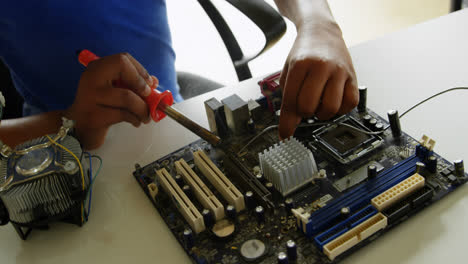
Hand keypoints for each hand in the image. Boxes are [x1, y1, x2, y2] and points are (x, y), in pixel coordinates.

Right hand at [65, 53, 157, 149]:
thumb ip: (134, 84)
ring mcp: (90, 97)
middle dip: (140, 82)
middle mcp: (91, 78)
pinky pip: (123, 114)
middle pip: (122, 66)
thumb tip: (154, 81)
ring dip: (143, 108)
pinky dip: (135, 119)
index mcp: (96, 68)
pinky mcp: (94, 116)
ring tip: (145, 116)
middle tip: (148, 97)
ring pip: (127, 96)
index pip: (122, 59)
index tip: (149, 84)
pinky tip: (135, 122)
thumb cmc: (100, 108)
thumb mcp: (116, 91)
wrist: (77, 129)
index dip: (140, 70)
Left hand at [278, 22, 358, 138]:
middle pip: (309, 107)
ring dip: (322, 114)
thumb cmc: (304, 53)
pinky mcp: (353, 76)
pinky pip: (350, 104)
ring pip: (331, 108)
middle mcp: (321, 67)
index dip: (286, 122)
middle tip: (304, 108)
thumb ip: (288, 96)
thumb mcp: (289, 71)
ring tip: (318, 105)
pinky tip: (333, 101)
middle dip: (304, 114)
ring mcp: (339, 71)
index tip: (285, 135)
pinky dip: (341, 109)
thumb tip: (290, 126)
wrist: (322, 32)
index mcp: (300, 65)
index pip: (290, 101)